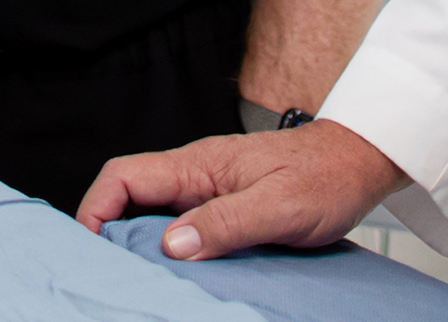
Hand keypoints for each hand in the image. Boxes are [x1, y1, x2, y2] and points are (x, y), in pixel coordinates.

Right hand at [76, 120, 405, 260]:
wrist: (357, 163)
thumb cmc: (324, 177)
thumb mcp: (279, 207)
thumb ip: (225, 223)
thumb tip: (170, 246)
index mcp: (197, 164)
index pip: (123, 176)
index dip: (96, 210)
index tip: (90, 250)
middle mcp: (194, 174)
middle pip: (129, 197)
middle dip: (110, 234)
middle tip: (112, 278)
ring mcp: (206, 190)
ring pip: (153, 215)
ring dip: (140, 247)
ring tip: (142, 283)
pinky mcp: (221, 205)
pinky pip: (181, 226)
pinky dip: (169, 251)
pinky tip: (180, 277)